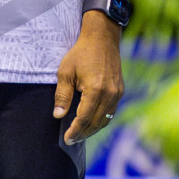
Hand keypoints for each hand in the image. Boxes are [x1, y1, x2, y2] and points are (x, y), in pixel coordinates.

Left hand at [53, 13, 123, 143]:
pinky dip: (101, 120)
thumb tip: (58, 115)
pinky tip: (91, 121)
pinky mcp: (120, 90)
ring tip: (80, 134)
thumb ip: (62, 95)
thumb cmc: (81, 53)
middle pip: (96, 122)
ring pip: (106, 119)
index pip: (84, 118)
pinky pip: (111, 111)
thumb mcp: (66, 72)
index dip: (75, 131)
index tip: (66, 139)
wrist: (102, 38)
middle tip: (71, 140)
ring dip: (93, 129)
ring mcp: (117, 92)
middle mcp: (110, 94)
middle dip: (83, 133)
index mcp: (95, 90)